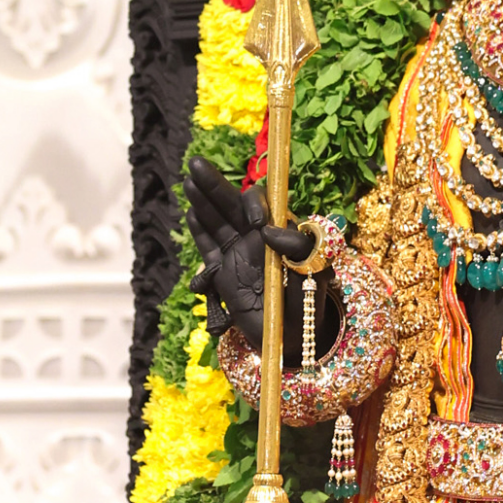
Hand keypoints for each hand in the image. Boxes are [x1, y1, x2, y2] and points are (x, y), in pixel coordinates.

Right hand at [183, 154, 331, 363]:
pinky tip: (191, 213)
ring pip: (217, 221)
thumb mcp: (313, 275)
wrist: (290, 338)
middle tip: (195, 164)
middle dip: (215, 185)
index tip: (258, 224)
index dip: (256, 205)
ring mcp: (239, 253)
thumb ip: (297, 248)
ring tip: (189, 180)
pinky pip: (210, 247)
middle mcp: (257, 238)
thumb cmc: (308, 306)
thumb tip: (268, 230)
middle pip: (232, 205)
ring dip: (203, 201)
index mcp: (280, 233)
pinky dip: (200, 231)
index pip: (264, 205)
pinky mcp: (224, 272)